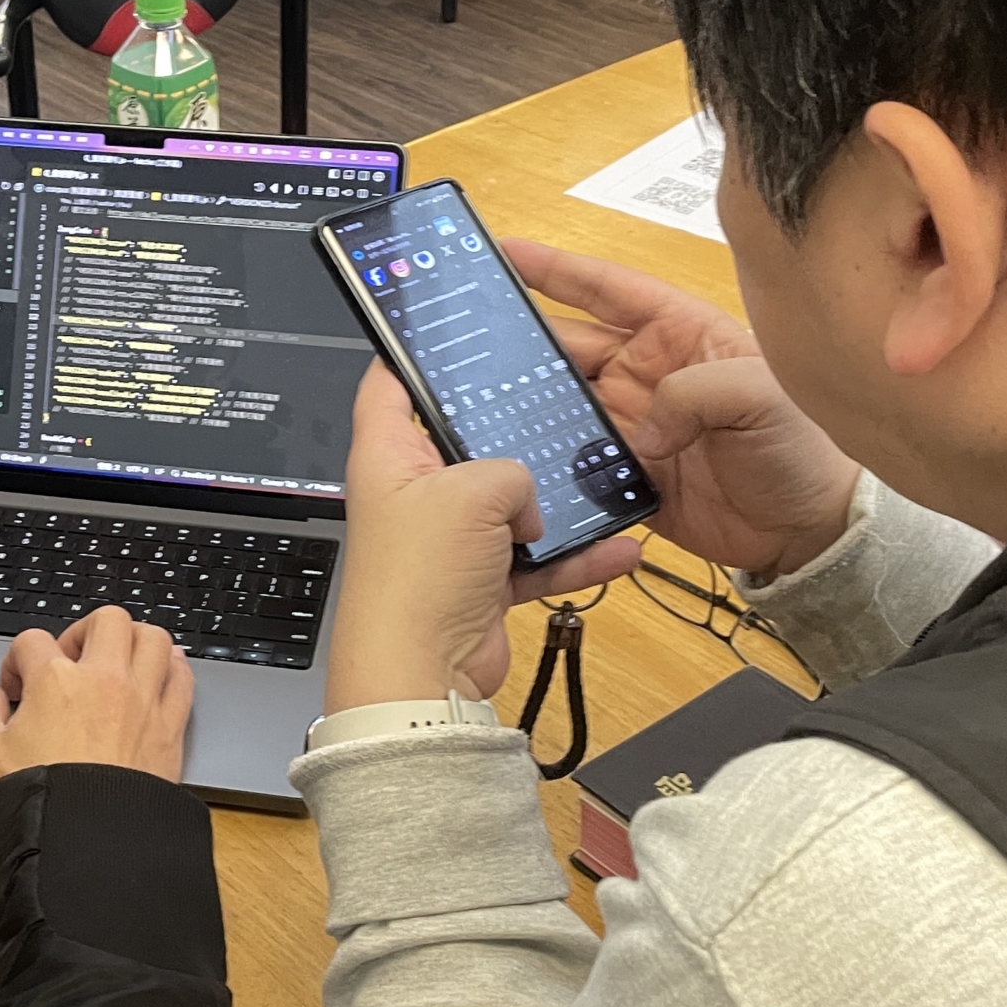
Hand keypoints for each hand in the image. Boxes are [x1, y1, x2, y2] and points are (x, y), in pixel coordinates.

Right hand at [0, 606, 194, 797]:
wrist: (85, 842)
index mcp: (54, 680)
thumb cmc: (36, 802)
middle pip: (106, 619)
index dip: (17, 661)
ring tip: (118, 660)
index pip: (32, 641)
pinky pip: (182, 679)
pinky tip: (160, 676)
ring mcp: (142, 701)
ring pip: (153, 638)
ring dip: (134, 641)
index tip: (16, 688)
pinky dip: (173, 670)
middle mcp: (103, 680)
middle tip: (72, 659)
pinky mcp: (169, 728)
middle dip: (84, 631)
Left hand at [327, 364, 644, 712]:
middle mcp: (416, 493)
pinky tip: (617, 547)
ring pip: (511, 503)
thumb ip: (509, 470)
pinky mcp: (481, 580)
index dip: (413, 354)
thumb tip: (526, 499)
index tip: (449, 330)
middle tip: (552, 403)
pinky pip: (537, 558)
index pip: (389, 385)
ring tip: (597, 481)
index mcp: (388, 456)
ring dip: (554, 501)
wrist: (422, 675)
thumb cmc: (417, 579)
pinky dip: (574, 556)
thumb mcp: (471, 492)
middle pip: (466, 442)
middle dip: (510, 431)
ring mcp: (449, 539)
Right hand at [505, 239, 859, 577]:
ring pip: (563, 403)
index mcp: (678, 333)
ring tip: (483, 400)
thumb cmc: (802, 448)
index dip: (557, 270)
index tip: (507, 253)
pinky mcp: (625, 475)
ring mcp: (633, 424)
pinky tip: (520, 462)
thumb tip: (641, 427)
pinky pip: (575, 463)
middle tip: (474, 339)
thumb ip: (696, 391)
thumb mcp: (761, 394)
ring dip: (529, 403)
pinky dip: (548, 462)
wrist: (808, 530)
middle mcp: (648, 373)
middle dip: (525, 341)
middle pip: (570, 347)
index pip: (607, 290)